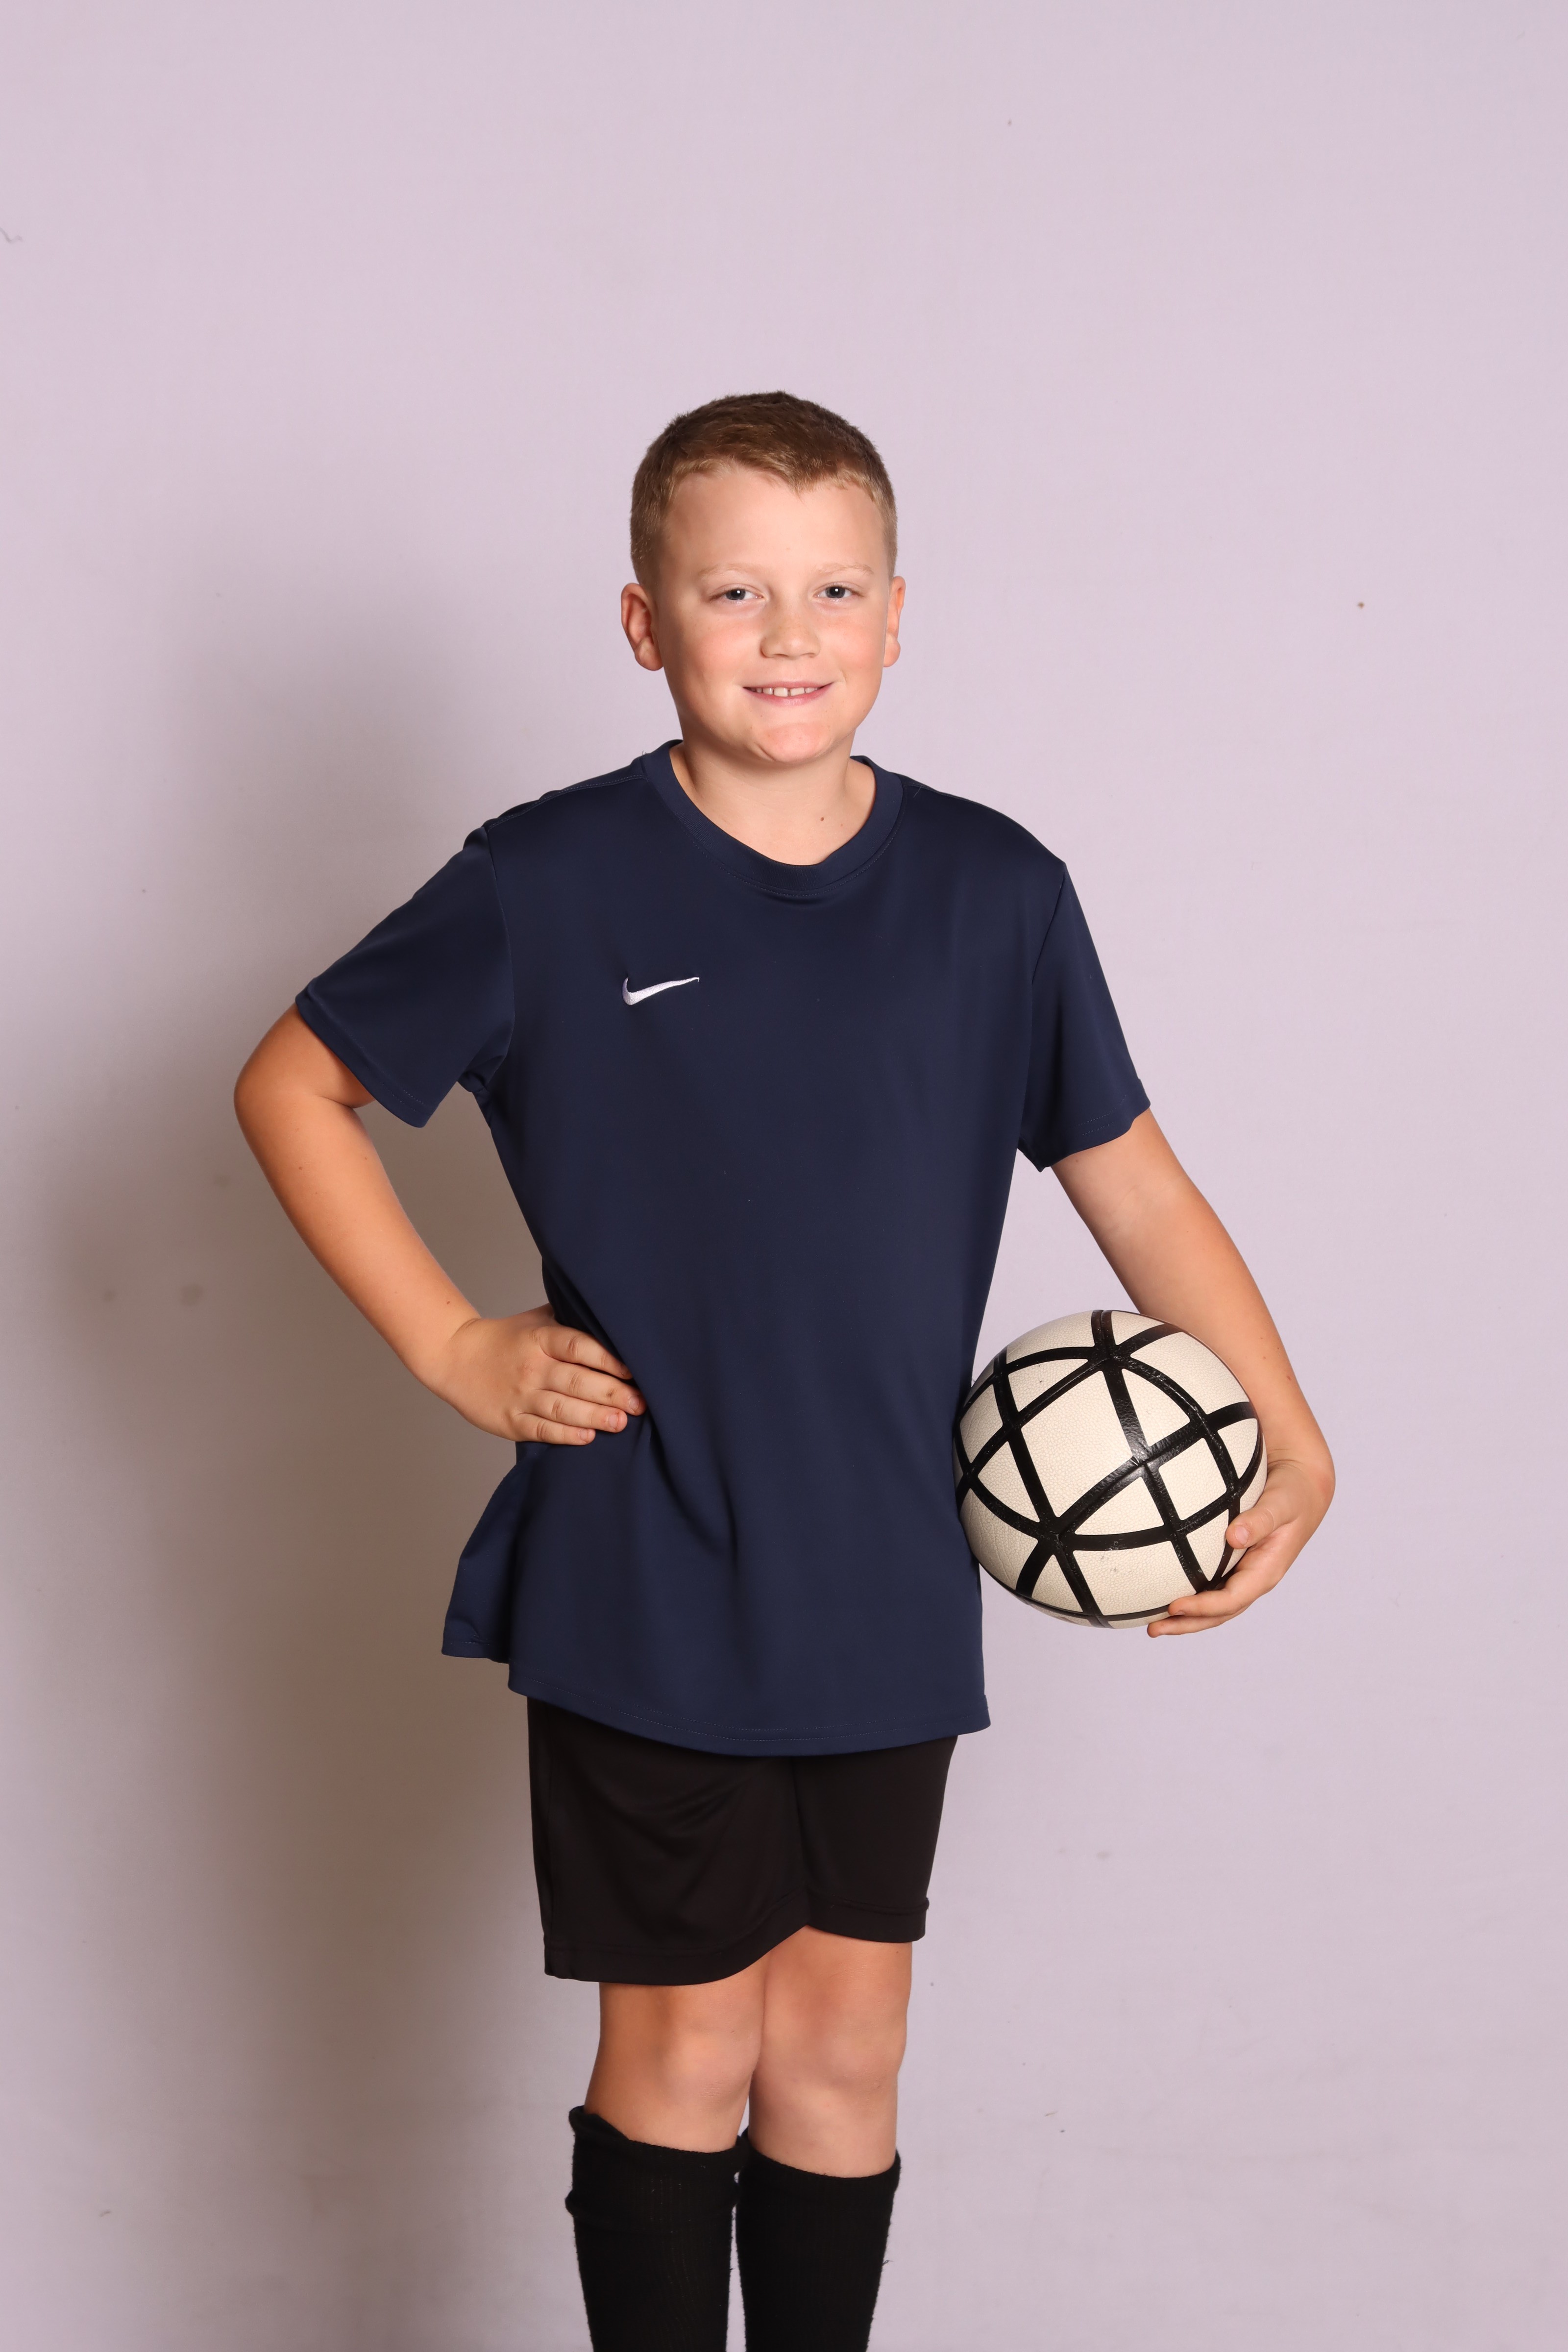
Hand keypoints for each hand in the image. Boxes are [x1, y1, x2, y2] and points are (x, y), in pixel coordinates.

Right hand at [427, 1306, 644, 1444]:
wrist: (455, 1357)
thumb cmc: (504, 1338)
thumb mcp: (535, 1320)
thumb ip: (569, 1319)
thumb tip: (612, 1316)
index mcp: (540, 1338)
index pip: (579, 1346)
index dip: (609, 1359)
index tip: (634, 1370)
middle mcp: (532, 1367)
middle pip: (577, 1380)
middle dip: (612, 1393)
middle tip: (641, 1403)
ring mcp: (520, 1395)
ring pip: (563, 1408)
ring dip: (595, 1416)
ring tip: (622, 1422)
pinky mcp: (510, 1421)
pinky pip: (542, 1429)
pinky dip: (565, 1435)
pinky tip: (587, 1437)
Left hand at [1149, 1455, 1330, 1636]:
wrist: (1300, 1485)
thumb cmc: (1292, 1492)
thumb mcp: (1281, 1503)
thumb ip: (1261, 1519)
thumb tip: (1234, 1536)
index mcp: (1266, 1571)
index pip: (1232, 1599)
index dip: (1203, 1607)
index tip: (1173, 1606)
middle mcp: (1254, 1579)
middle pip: (1218, 1613)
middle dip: (1187, 1624)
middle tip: (1152, 1629)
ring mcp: (1243, 1574)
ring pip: (1213, 1605)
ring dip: (1184, 1617)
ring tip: (1152, 1623)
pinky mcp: (1233, 1563)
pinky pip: (1210, 1585)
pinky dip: (1189, 1595)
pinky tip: (1163, 1593)